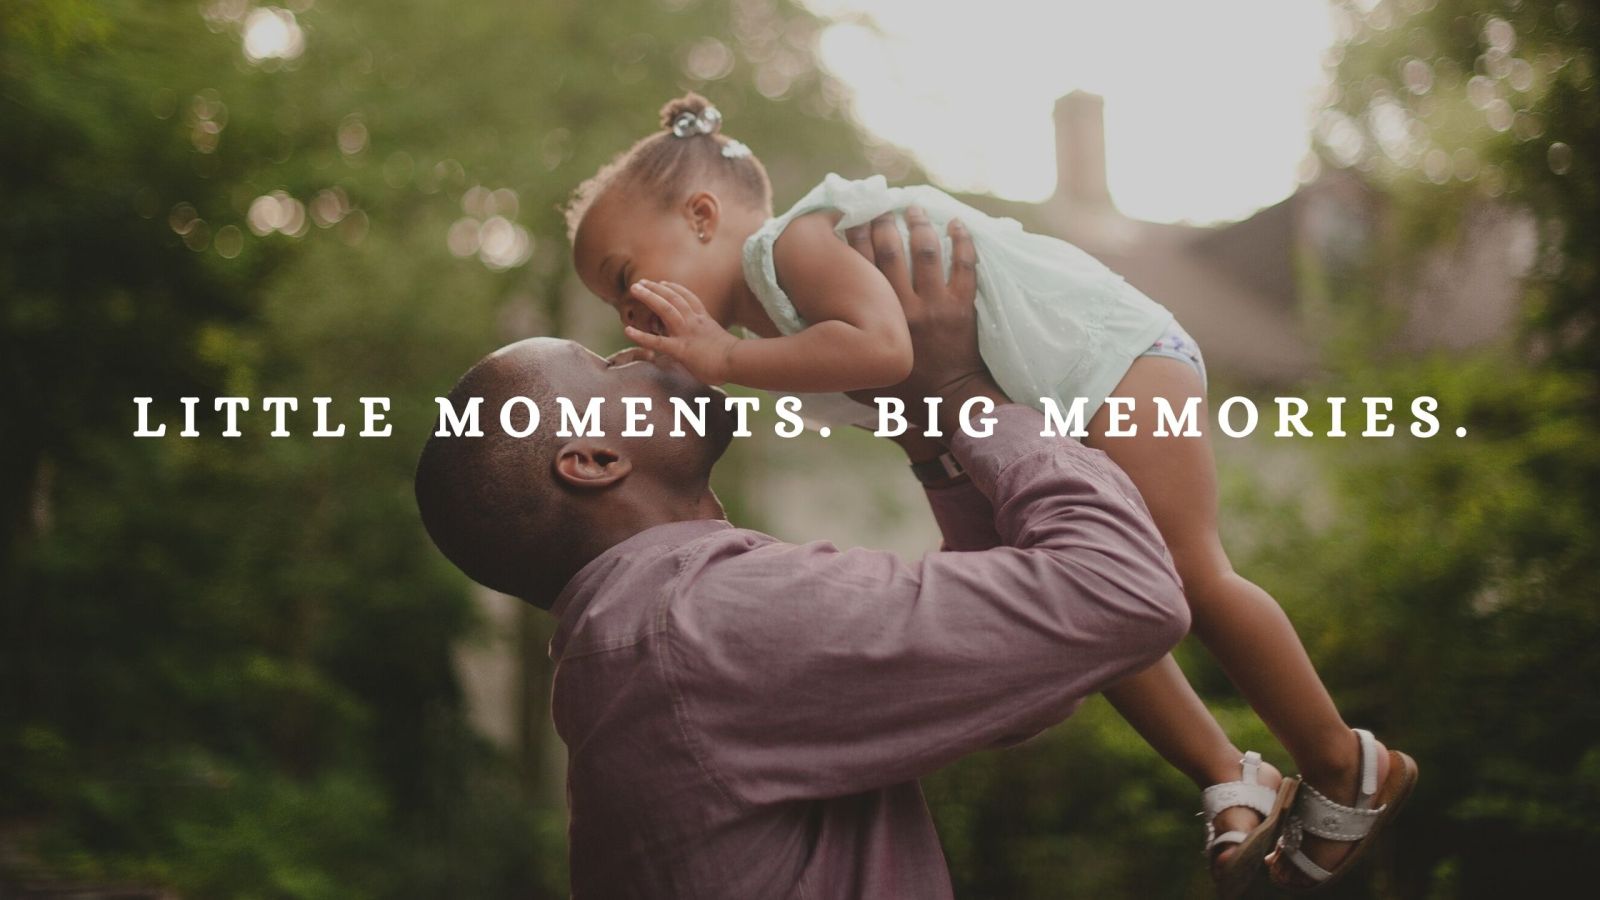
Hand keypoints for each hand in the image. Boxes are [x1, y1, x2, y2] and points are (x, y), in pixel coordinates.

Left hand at [623, 280, 740, 384]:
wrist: (737, 361)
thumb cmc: (734, 358)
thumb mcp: (721, 343)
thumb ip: (711, 341)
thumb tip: (708, 348)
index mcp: (704, 320)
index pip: (689, 298)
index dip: (675, 289)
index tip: (664, 283)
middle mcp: (694, 321)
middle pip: (674, 297)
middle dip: (657, 288)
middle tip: (642, 282)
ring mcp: (686, 333)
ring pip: (665, 308)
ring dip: (649, 296)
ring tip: (635, 288)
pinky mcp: (680, 348)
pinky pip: (657, 341)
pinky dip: (641, 335)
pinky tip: (628, 330)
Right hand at [842, 207, 1004, 435]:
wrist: (949, 404)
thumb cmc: (902, 398)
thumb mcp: (858, 384)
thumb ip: (834, 362)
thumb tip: (801, 349)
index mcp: (879, 319)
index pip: (862, 268)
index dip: (853, 239)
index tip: (846, 219)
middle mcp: (906, 306)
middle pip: (892, 252)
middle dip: (882, 223)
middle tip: (878, 205)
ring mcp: (937, 304)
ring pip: (927, 252)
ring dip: (918, 225)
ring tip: (911, 206)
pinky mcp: (962, 307)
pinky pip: (966, 267)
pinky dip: (963, 242)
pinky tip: (956, 222)